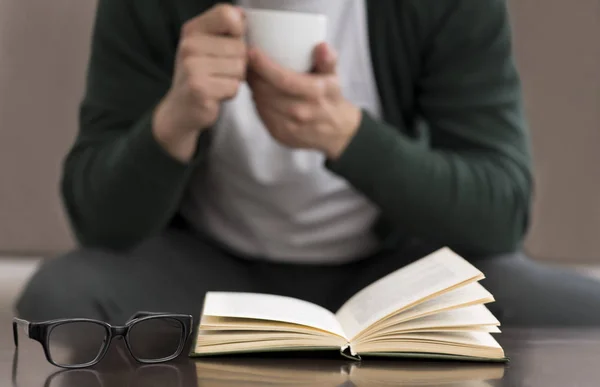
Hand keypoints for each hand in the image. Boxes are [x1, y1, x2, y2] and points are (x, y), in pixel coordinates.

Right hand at [153, 4, 246, 161]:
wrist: (180, 109)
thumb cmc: (199, 75)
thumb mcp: (206, 45)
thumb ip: (224, 28)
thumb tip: (242, 14)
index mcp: (192, 30)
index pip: (227, 14)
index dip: (238, 30)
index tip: (231, 42)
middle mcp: (189, 46)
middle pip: (240, 47)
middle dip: (238, 63)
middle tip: (219, 72)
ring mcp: (192, 68)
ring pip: (239, 68)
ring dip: (234, 79)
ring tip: (217, 82)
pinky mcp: (200, 89)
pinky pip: (234, 86)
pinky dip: (230, 93)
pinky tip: (216, 94)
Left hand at [247, 43, 361, 159]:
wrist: (336, 132)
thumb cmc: (330, 97)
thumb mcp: (333, 77)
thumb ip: (328, 60)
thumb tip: (322, 46)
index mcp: (315, 93)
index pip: (283, 79)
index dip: (264, 66)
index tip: (252, 52)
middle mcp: (301, 112)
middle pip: (266, 90)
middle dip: (254, 74)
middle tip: (249, 61)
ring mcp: (289, 126)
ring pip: (260, 101)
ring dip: (254, 87)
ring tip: (253, 74)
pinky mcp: (279, 134)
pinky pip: (261, 113)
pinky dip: (258, 100)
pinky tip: (260, 92)